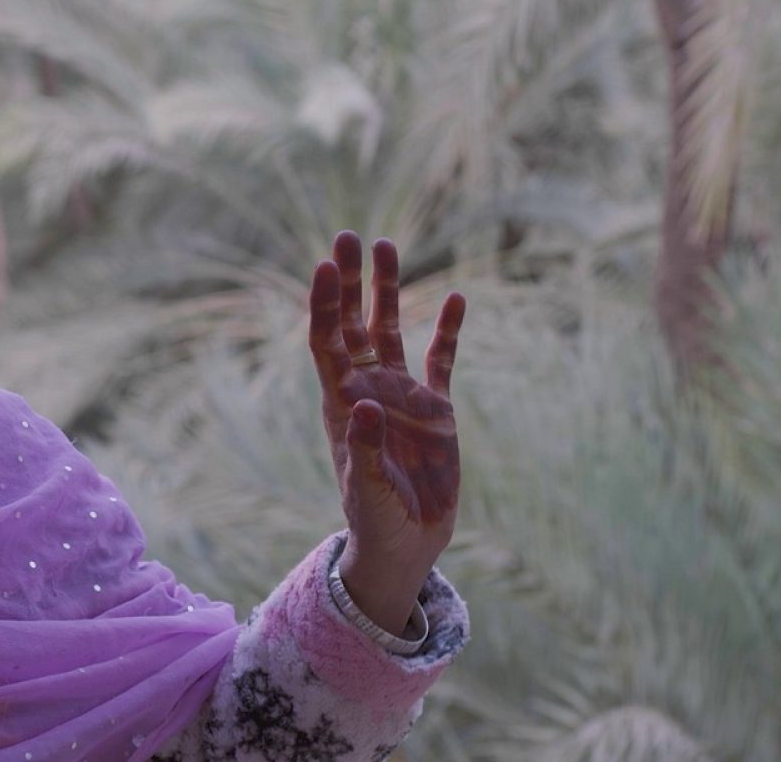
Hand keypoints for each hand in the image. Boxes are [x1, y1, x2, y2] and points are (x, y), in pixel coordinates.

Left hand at [307, 231, 464, 634]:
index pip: (326, 343)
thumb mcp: (368, 489)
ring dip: (387, 290)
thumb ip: (366, 449)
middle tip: (348, 236)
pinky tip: (456, 297)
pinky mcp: (435, 409)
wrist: (406, 544)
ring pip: (391, 329)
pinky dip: (447, 329)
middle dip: (349, 282)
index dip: (323, 305)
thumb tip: (364, 405)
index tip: (323, 266)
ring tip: (386, 245)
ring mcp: (401, 395)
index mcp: (342, 403)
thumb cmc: (376, 521)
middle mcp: (368, 389)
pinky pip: (441, 359)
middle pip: (353, 323)